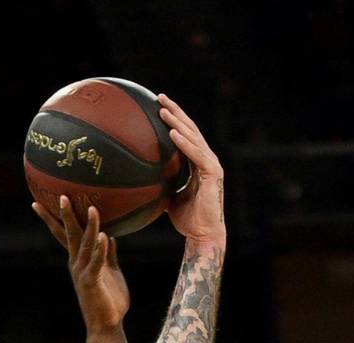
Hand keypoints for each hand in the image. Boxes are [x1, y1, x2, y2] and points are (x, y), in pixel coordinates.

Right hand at [34, 196, 129, 333]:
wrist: (106, 326)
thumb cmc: (108, 301)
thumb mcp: (110, 272)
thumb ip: (107, 254)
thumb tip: (109, 236)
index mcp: (79, 260)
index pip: (65, 235)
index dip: (57, 218)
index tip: (44, 202)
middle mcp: (76, 263)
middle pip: (69, 234)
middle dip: (65, 215)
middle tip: (62, 196)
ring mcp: (82, 272)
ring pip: (84, 244)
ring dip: (89, 226)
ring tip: (92, 208)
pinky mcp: (91, 282)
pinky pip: (96, 262)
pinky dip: (99, 249)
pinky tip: (104, 236)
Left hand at [158, 94, 224, 246]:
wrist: (203, 234)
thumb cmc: (187, 219)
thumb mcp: (169, 196)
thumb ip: (160, 182)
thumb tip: (140, 178)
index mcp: (197, 163)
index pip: (186, 135)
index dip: (174, 119)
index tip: (158, 106)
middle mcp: (206, 159)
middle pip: (190, 129)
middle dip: (175, 112)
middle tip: (159, 97)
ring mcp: (211, 165)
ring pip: (193, 137)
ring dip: (177, 122)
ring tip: (163, 110)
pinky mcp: (212, 173)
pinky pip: (196, 155)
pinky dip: (184, 143)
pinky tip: (172, 133)